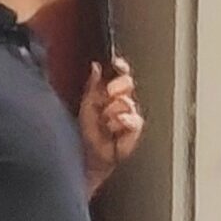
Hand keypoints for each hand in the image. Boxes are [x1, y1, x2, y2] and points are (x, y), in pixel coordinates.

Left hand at [79, 61, 143, 186]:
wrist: (88, 157)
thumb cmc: (86, 134)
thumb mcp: (86, 105)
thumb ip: (93, 85)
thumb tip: (96, 66)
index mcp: (110, 94)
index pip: (121, 75)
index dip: (121, 67)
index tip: (116, 63)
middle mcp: (122, 103)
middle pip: (129, 84)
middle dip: (118, 87)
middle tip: (109, 93)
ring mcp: (129, 117)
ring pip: (128, 103)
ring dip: (112, 112)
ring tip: (104, 122)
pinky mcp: (134, 132)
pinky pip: (134, 120)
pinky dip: (123, 121)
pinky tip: (114, 125)